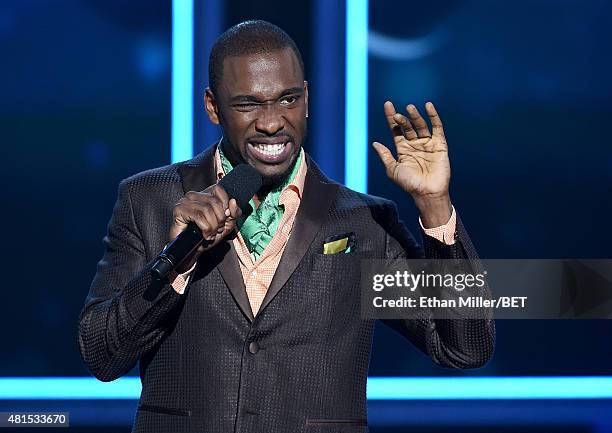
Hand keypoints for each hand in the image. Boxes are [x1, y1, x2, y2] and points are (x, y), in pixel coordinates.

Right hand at [169, 184, 241, 270]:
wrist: (193, 249)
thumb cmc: (208, 235)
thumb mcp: (227, 224)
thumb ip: (234, 213)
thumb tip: (233, 201)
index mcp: (204, 195)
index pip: (218, 189)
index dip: (225, 204)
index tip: (224, 218)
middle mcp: (193, 195)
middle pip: (214, 201)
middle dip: (220, 219)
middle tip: (218, 229)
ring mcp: (185, 202)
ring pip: (206, 209)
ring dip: (213, 226)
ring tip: (211, 234)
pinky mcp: (179, 210)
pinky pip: (198, 216)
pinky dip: (206, 228)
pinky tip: (205, 235)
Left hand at [373, 101, 451, 226]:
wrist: (426, 192)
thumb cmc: (409, 184)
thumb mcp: (393, 169)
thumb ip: (385, 156)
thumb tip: (375, 143)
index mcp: (403, 149)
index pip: (396, 130)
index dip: (391, 117)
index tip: (387, 105)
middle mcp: (414, 144)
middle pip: (408, 126)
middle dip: (402, 119)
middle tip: (397, 115)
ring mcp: (427, 143)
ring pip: (420, 125)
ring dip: (415, 116)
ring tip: (409, 108)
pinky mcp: (440, 144)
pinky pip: (437, 128)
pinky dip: (434, 117)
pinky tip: (428, 107)